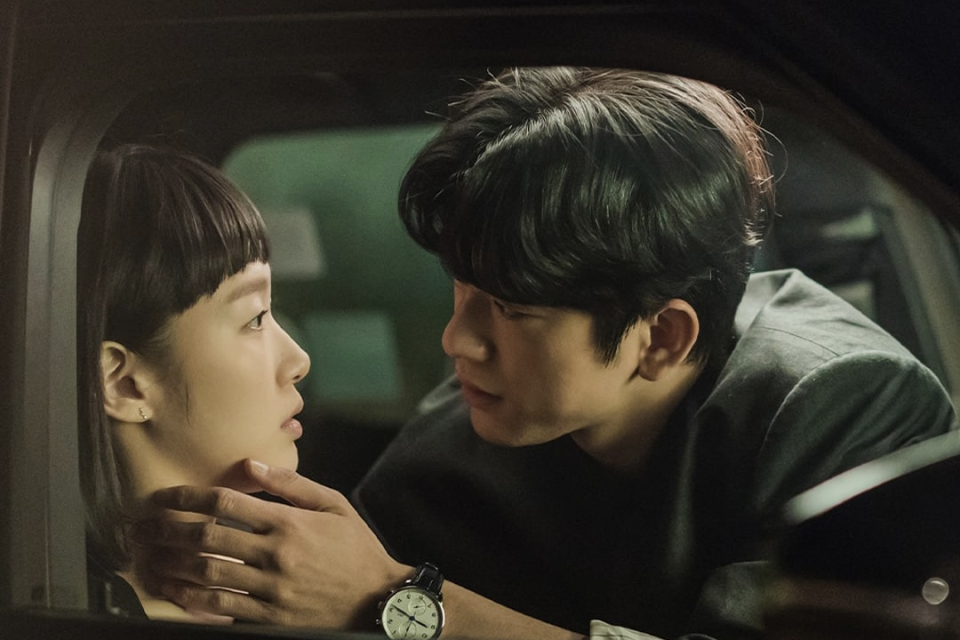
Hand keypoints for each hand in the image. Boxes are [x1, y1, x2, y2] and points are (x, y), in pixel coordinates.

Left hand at [138, 459, 409, 628]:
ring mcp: (271, 590)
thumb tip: (250, 464)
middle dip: (168, 529)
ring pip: (207, 574)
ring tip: (149, 557)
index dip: (189, 497)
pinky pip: (222, 608)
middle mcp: (276, 555)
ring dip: (171, 564)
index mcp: (289, 523)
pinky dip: (193, 599)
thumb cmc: (356, 549)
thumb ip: (291, 484)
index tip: (165, 496)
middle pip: (208, 538)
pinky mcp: (270, 618)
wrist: (377, 599)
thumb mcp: (334, 505)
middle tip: (143, 526)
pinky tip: (175, 591)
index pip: (227, 503)